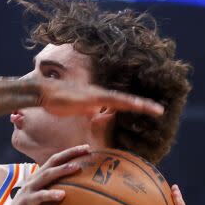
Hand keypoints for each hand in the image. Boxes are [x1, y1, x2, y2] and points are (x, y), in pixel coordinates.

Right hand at [0, 145, 90, 204]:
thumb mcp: (44, 200)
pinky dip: (51, 194)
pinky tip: (62, 195)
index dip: (70, 152)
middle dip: (70, 154)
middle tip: (87, 148)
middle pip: (53, 161)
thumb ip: (55, 193)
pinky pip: (40, 196)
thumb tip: (77, 195)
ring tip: (76, 167)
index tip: (87, 148)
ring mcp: (30, 189)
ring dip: (61, 170)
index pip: (56, 160)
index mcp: (39, 177)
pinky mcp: (27, 201)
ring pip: (47, 175)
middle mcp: (35, 179)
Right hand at [37, 79, 163, 117]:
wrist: (44, 91)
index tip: (148, 111)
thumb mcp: (77, 108)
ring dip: (139, 104)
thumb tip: (97, 113)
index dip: (134, 107)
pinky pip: (111, 100)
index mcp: (98, 98)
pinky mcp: (91, 97)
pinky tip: (134, 105)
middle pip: (126, 100)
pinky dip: (124, 103)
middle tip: (160, 111)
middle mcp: (100, 94)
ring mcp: (96, 94)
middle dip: (143, 106)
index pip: (120, 103)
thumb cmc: (57, 100)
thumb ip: (88, 110)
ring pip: (123, 100)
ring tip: (155, 110)